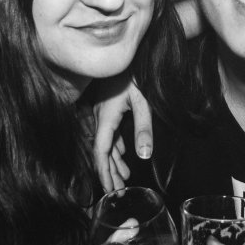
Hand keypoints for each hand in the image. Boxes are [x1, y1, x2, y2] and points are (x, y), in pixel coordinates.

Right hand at [91, 75, 153, 191]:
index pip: (101, 152)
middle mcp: (100, 117)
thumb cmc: (137, 74)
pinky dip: (115, 148)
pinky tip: (123, 156)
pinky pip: (109, 133)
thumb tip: (144, 155)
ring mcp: (102, 112)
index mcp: (106, 117)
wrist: (133, 53)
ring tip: (124, 179)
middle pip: (102, 151)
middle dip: (108, 172)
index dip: (103, 172)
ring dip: (114, 162)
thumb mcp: (144, 102)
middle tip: (117, 192)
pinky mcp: (108, 108)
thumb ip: (144, 129)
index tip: (108, 189)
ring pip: (105, 143)